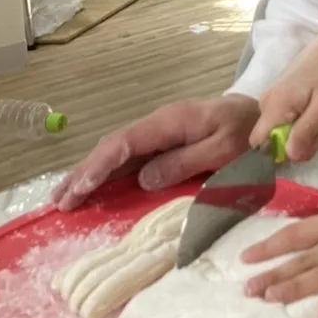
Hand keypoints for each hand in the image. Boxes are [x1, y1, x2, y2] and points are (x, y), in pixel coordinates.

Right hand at [52, 94, 258, 210]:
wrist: (259, 116)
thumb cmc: (247, 134)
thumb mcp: (224, 150)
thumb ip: (184, 162)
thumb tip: (144, 179)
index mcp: (168, 122)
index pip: (123, 143)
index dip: (98, 167)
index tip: (80, 189)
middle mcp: (156, 126)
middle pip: (110, 148)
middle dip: (83, 174)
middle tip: (57, 201)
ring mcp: (157, 135)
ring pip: (114, 154)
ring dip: (88, 175)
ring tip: (62, 197)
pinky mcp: (162, 145)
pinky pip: (128, 160)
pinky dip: (106, 174)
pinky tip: (92, 187)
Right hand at [249, 26, 317, 161]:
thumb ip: (305, 132)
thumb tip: (289, 156)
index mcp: (274, 106)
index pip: (258, 142)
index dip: (280, 152)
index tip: (306, 147)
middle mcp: (265, 105)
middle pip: (273, 141)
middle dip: (302, 145)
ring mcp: (269, 102)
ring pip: (281, 134)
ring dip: (306, 138)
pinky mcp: (276, 101)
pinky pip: (284, 124)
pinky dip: (303, 128)